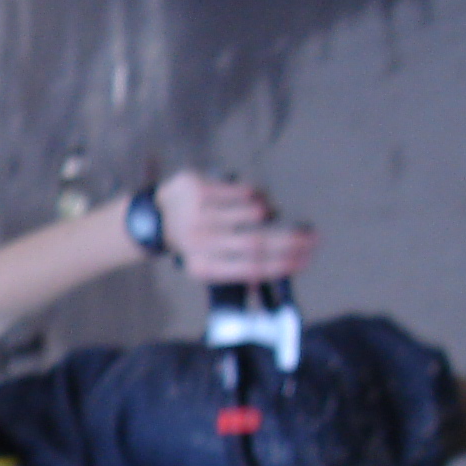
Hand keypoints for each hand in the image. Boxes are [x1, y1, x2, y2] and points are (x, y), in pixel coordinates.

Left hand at [145, 170, 315, 284]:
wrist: (153, 218)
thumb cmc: (192, 243)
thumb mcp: (207, 264)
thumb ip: (239, 271)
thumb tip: (278, 276)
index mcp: (204, 267)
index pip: (252, 269)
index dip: (285, 264)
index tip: (308, 258)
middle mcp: (201, 242)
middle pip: (256, 243)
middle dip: (291, 240)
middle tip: (313, 236)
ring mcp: (198, 214)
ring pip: (254, 212)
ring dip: (270, 212)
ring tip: (269, 212)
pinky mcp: (199, 189)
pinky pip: (242, 190)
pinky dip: (257, 195)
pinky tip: (253, 198)